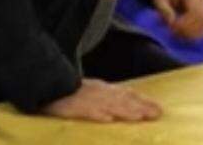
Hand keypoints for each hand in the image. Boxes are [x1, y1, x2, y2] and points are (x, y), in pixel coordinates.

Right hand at [42, 78, 160, 122]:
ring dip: (125, 110)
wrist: (44, 84)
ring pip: (109, 105)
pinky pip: (85, 110)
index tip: (158, 109)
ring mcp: (85, 99)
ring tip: (140, 117)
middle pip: (123, 100)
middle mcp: (98, 92)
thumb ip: (105, 98)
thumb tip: (119, 110)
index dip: (142, 101)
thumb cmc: (66, 92)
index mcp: (102, 89)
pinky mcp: (72, 106)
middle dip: (141, 106)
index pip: (126, 94)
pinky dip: (97, 114)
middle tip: (158, 114)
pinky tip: (107, 118)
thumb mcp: (89, 92)